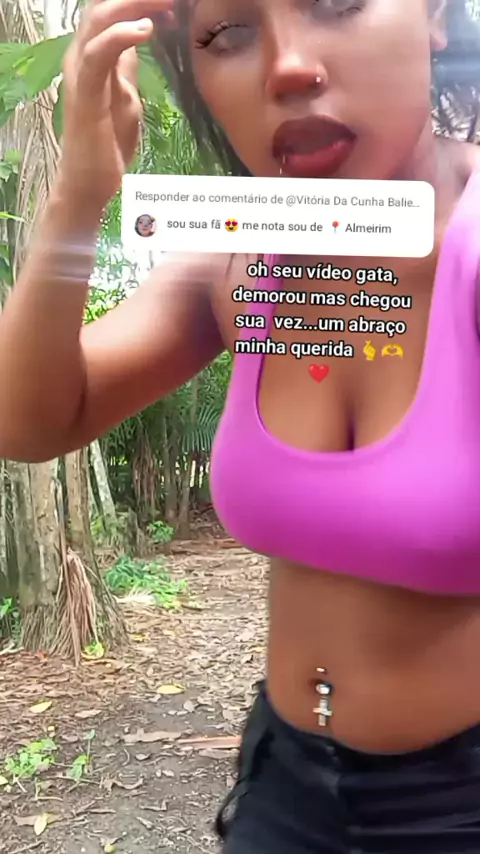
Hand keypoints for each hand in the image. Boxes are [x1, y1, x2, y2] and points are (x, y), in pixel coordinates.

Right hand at [58, 0, 173, 209]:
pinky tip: (145, 29)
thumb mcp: (125, 97)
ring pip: (99, 19)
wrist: (90, 181)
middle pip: (104, 6)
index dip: (140, 3)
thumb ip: (127, 68)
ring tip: (164, 2)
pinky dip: (120, 35)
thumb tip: (139, 39)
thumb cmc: (107, 143)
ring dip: (132, 5)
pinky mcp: (84, 91)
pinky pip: (98, 53)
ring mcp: (81, 71)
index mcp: (94, 54)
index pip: (113, 12)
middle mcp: (82, 54)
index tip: (173, 3)